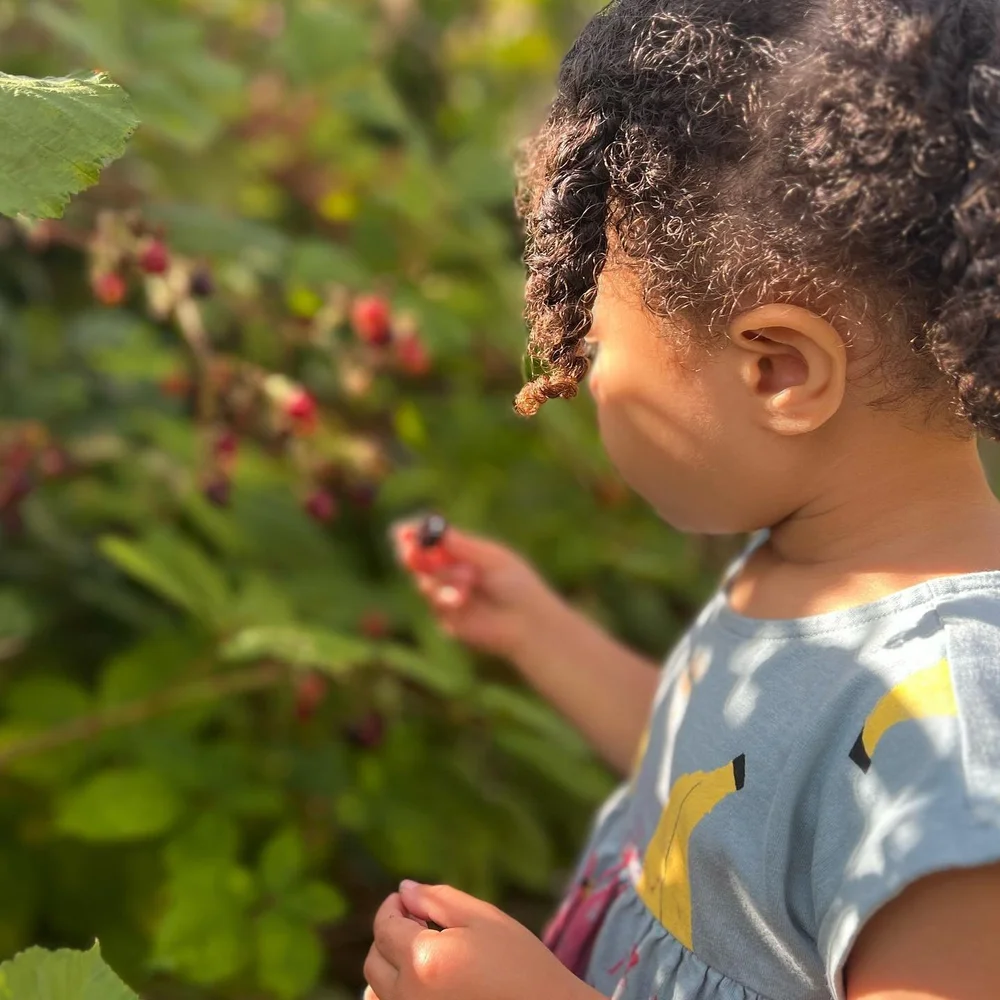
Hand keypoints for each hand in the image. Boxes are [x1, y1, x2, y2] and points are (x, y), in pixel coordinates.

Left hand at [363, 880, 597, 999]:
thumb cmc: (522, 964)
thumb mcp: (484, 919)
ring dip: (390, 967)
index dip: (391, 907)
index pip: (384, 927)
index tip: (405, 899)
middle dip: (389, 936)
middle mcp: (409, 997)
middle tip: (418, 923)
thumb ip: (438, 899)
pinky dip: (396, 995)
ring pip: (378, 992)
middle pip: (374, 962)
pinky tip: (425, 981)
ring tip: (422, 952)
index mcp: (423, 959)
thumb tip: (404, 889)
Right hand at [391, 522, 569, 660]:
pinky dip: (446, 597)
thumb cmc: (518, 586)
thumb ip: (462, 546)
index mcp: (463, 553)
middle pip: (419, 559)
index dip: (415, 535)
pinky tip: (464, 601)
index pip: (432, 540)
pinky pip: (434, 603)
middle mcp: (451, 572)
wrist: (527, 623)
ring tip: (468, 580)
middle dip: (411, 553)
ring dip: (441, 577)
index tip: (401, 531)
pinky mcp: (446, 618)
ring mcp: (446, 595)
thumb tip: (433, 527)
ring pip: (424, 581)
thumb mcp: (491, 559)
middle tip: (408, 550)